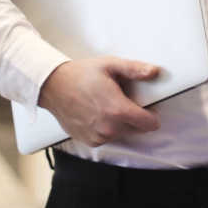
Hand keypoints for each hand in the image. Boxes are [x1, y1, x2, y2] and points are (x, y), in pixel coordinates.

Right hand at [38, 57, 161, 146]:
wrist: (53, 86)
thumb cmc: (81, 74)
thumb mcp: (110, 65)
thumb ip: (135, 69)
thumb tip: (155, 72)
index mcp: (118, 110)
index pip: (149, 124)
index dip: (152, 115)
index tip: (148, 107)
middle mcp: (109, 128)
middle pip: (138, 130)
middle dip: (136, 118)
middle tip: (123, 101)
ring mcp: (98, 137)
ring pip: (122, 134)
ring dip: (121, 123)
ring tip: (107, 105)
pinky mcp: (89, 141)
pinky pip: (107, 138)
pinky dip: (107, 128)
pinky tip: (97, 114)